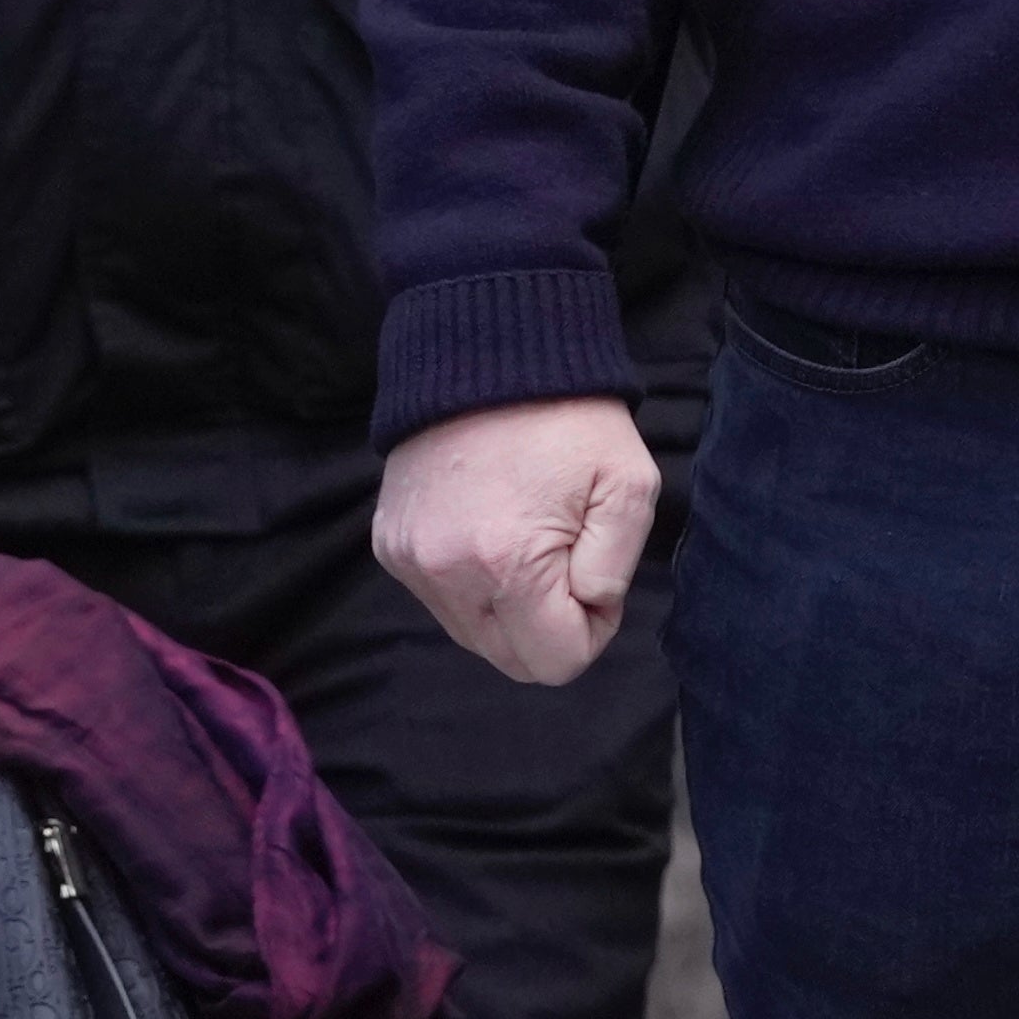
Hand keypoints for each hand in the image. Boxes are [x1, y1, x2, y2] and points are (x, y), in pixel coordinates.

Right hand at [376, 397, 658, 686]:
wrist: (484, 355)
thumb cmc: (568, 419)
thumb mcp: (629, 486)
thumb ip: (615, 570)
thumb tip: (585, 609)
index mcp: (508, 564)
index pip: (556, 663)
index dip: (592, 629)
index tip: (596, 576)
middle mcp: (445, 573)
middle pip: (509, 659)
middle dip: (548, 624)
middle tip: (566, 558)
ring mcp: (409, 560)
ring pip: (473, 634)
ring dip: (508, 607)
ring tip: (525, 537)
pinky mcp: (389, 545)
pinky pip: (440, 599)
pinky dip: (471, 581)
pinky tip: (487, 526)